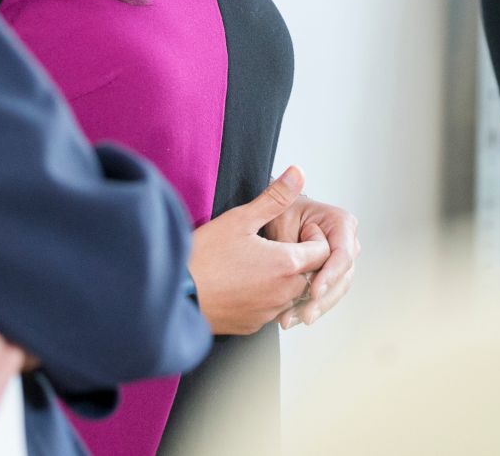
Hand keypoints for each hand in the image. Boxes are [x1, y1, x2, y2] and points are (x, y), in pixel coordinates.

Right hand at [190, 166, 331, 334]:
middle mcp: (284, 293)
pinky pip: (273, 311)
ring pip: (294, 295)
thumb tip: (299, 174)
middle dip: (304, 259)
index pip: (325, 252)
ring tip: (260, 262)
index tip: (294, 230)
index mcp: (287, 264)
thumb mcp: (240, 218)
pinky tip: (246, 282)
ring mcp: (269, 313)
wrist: (173, 294)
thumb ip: (275, 197)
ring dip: (287, 280)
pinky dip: (268, 297)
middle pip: (313, 275)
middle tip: (278, 244)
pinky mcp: (253, 326)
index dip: (314, 237)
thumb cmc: (203, 257)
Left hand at [263, 193, 358, 328]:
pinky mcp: (330, 276)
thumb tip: (296, 265)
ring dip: (316, 308)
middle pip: (342, 278)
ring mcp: (340, 262)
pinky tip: (292, 317)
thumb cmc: (284, 212)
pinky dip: (309, 306)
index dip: (330, 275)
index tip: (315, 291)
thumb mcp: (282, 219)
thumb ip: (291, 243)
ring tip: (293, 319)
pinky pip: (325, 295)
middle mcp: (347, 243)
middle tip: (306, 314)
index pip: (343, 254)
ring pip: (335, 291)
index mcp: (341, 223)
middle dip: (324, 299)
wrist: (279, 216)